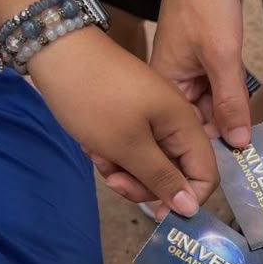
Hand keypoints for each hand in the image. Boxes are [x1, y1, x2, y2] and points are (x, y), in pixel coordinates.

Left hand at [28, 25, 218, 215]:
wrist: (56, 51)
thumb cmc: (94, 98)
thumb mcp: (128, 146)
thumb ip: (162, 178)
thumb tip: (190, 207)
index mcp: (185, 124)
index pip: (205, 174)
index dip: (186, 198)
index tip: (156, 212)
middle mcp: (175, 122)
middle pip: (176, 172)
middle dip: (145, 184)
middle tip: (114, 181)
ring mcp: (153, 118)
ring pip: (151, 163)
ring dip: (125, 170)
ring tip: (99, 159)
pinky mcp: (132, 116)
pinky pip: (133, 148)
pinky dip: (115, 154)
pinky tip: (93, 147)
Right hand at [151, 0, 250, 147]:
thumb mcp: (221, 56)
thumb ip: (230, 101)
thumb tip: (237, 143)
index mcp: (163, 86)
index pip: (182, 132)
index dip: (206, 148)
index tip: (234, 164)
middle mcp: (170, 82)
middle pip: (196, 121)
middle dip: (221, 133)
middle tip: (250, 154)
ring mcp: (186, 69)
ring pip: (210, 105)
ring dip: (229, 114)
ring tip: (252, 134)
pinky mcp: (200, 58)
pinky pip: (216, 87)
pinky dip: (230, 94)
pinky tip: (247, 104)